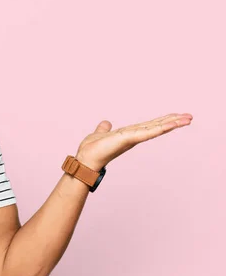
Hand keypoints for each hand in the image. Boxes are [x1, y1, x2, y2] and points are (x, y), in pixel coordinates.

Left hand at [75, 113, 192, 170]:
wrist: (85, 159)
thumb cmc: (92, 149)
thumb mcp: (101, 133)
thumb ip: (104, 128)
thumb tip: (106, 123)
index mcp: (129, 134)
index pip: (149, 125)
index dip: (163, 121)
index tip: (176, 116)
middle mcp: (134, 136)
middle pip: (157, 126)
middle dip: (173, 121)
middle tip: (190, 116)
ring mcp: (133, 138)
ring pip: (156, 129)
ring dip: (172, 123)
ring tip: (187, 119)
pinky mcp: (129, 139)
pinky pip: (148, 132)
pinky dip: (160, 128)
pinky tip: (172, 124)